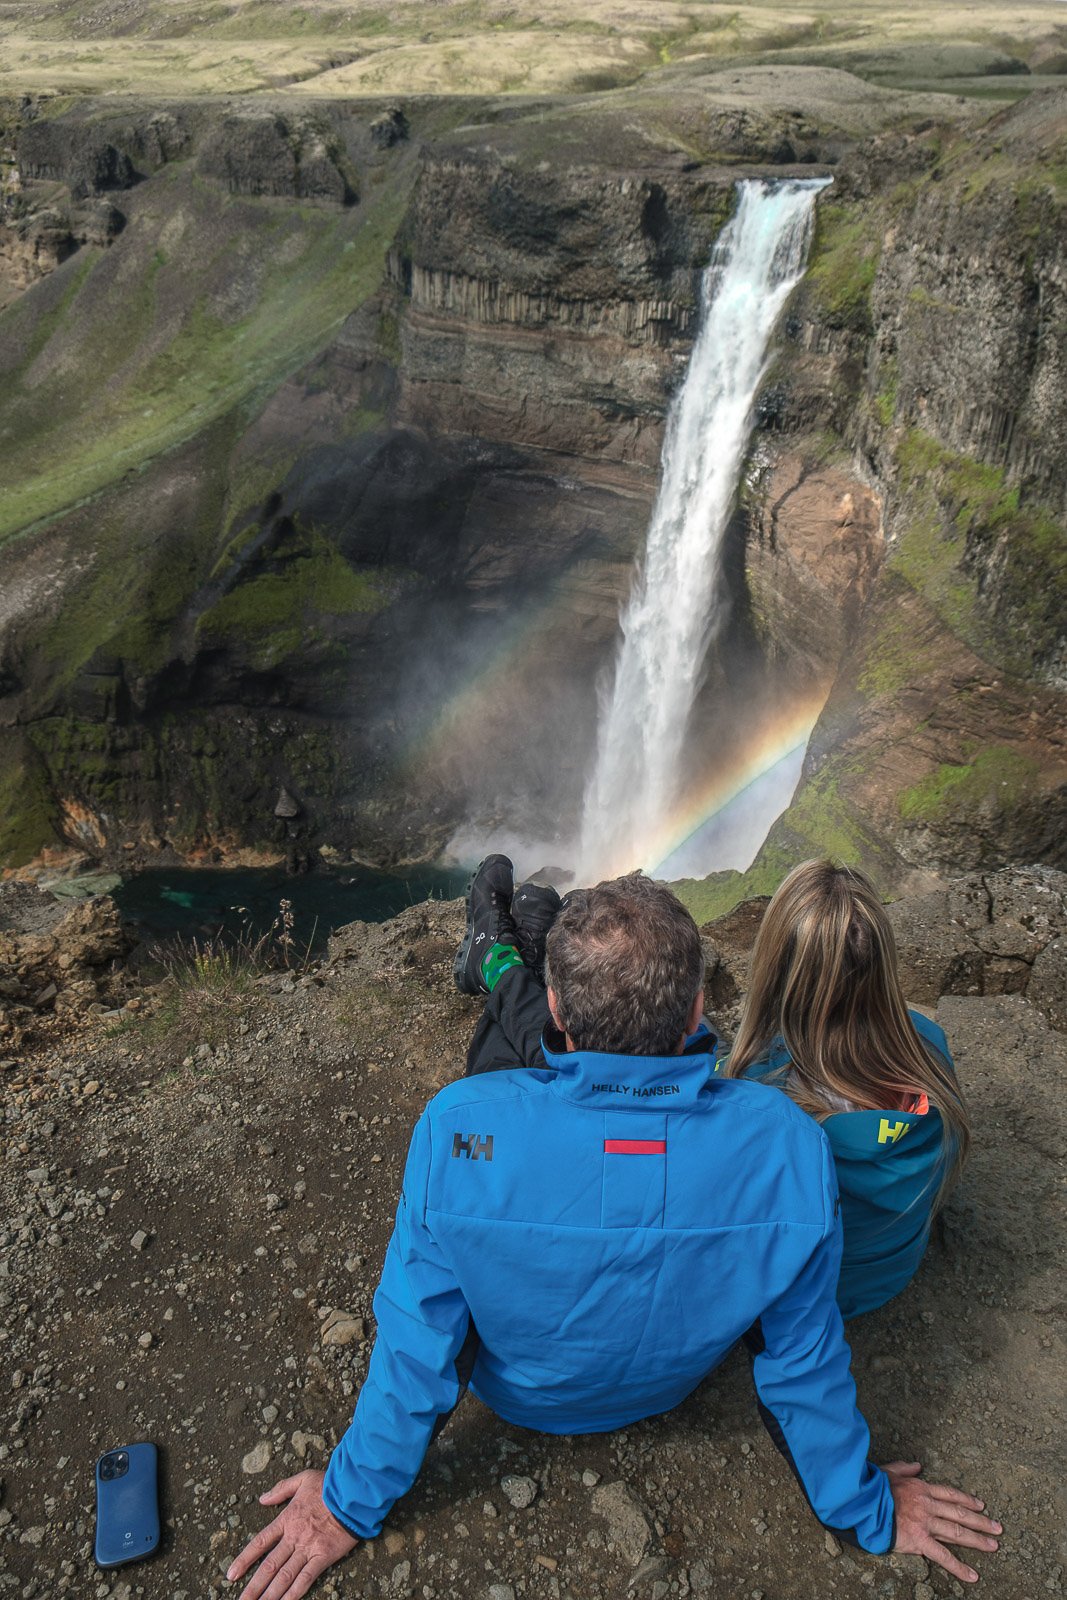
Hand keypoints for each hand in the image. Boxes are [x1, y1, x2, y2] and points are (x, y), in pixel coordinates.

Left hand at [227, 1469, 357, 1599]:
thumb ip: (281, 1489)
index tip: (231, 1575)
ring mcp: (308, 1549)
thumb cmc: (329, 1484)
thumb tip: (262, 1499)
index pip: (260, 1543)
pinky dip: (294, 1593)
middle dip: (253, 1587)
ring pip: (284, 1576)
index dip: (245, 1560)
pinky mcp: (324, 1557)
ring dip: (270, 1594)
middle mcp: (294, 1537)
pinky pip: (306, 1579)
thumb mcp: (303, 1479)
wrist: (353, 1492)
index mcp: (287, 1519)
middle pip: (269, 1566)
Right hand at [884, 1460, 1001, 1582]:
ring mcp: (926, 1523)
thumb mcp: (890, 1471)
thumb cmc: (872, 1486)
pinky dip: (959, 1567)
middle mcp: (928, 1505)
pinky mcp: (920, 1541)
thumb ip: (905, 1468)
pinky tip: (972, 1575)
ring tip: (994, 1545)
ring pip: (957, 1532)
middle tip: (998, 1528)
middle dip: (981, 1521)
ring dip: (978, 1540)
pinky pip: (943, 1556)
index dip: (967, 1500)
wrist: (863, 1502)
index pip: (950, 1494)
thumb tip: (916, 1465)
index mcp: (921, 1488)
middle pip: (960, 1513)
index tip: (980, 1505)